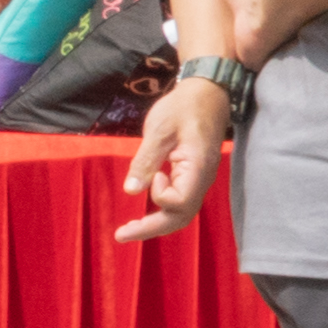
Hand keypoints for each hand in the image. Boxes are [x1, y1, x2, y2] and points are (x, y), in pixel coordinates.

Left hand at [114, 76, 228, 242]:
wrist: (207, 92)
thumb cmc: (183, 106)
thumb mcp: (159, 129)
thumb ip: (146, 160)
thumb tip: (131, 191)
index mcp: (198, 167)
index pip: (180, 201)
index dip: (161, 195)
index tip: (154, 174)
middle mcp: (202, 179)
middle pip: (181, 217)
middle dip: (151, 229)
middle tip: (121, 235)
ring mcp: (200, 179)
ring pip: (181, 213)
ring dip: (155, 224)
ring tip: (128, 230)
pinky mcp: (194, 176)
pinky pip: (180, 202)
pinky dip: (162, 211)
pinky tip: (144, 213)